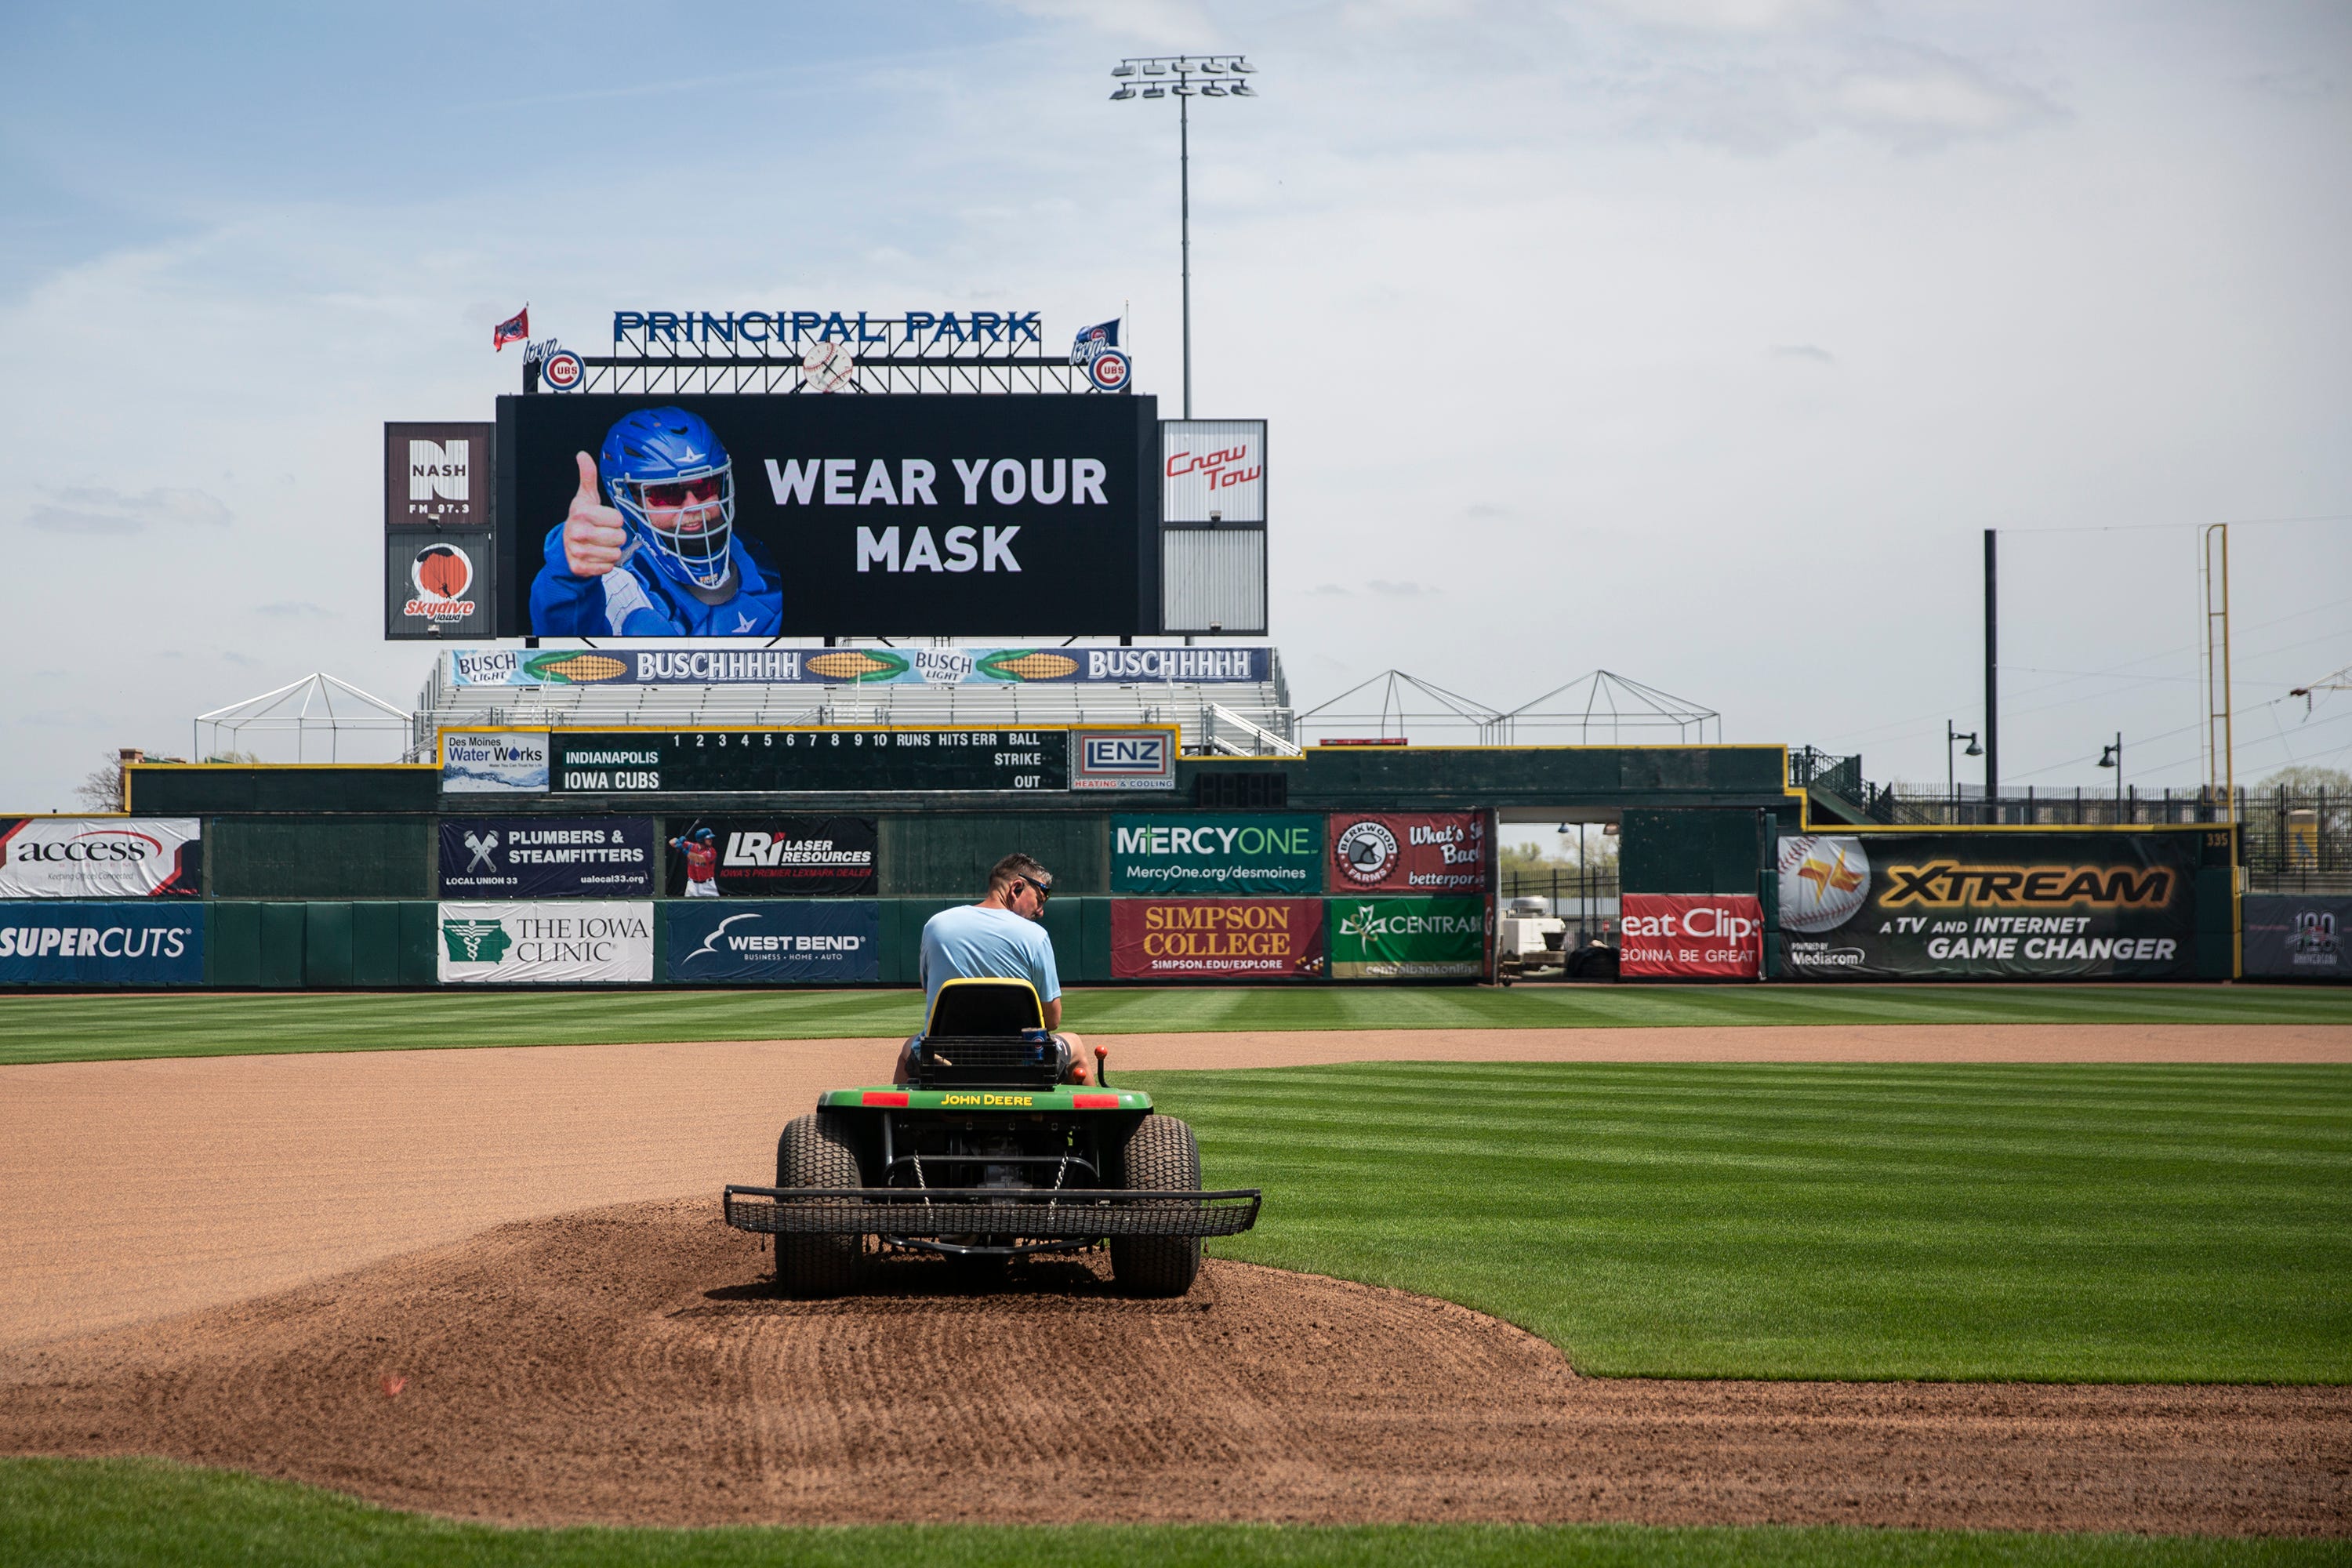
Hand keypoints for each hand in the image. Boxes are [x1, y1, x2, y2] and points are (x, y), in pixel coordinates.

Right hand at [562, 451, 627, 576]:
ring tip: (599, 545)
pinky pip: (607, 567)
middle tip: (603, 533)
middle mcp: (578, 533)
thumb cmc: (580, 520)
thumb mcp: (585, 497)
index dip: (614, 520)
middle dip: (615, 537)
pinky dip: (605, 564)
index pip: (618, 520)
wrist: (565, 545)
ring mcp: (578, 551)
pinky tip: (596, 556)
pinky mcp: (580, 567)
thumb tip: (583, 455)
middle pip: (619, 538)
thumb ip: (587, 476)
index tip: (604, 520)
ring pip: (615, 554)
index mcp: (582, 514)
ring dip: (611, 551)